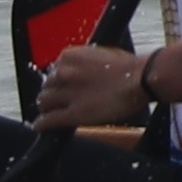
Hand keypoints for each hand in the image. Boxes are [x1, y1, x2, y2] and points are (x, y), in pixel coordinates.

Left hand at [26, 37, 152, 129]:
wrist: (141, 80)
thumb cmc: (130, 67)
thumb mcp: (103, 54)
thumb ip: (86, 62)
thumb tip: (84, 70)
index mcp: (70, 56)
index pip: (54, 69)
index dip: (58, 80)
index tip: (62, 86)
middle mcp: (64, 73)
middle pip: (46, 86)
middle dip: (52, 93)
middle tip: (58, 100)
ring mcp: (67, 94)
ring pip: (44, 103)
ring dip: (46, 108)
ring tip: (48, 114)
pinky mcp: (72, 114)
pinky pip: (48, 120)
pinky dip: (42, 125)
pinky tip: (40, 127)